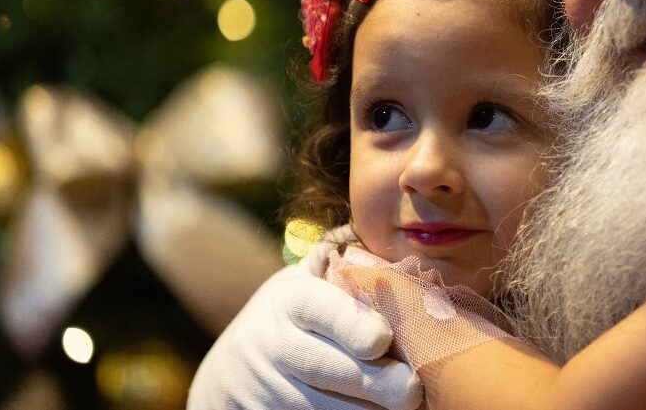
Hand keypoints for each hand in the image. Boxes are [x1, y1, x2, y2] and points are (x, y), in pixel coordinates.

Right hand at [187, 239, 422, 409]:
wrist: (232, 373)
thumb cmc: (296, 317)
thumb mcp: (308, 285)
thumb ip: (345, 270)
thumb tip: (395, 250)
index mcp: (290, 300)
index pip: (317, 308)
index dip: (351, 323)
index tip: (383, 337)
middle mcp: (275, 345)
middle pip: (326, 367)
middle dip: (374, 381)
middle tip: (413, 388)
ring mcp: (269, 388)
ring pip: (325, 406)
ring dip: (370, 408)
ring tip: (408, 403)